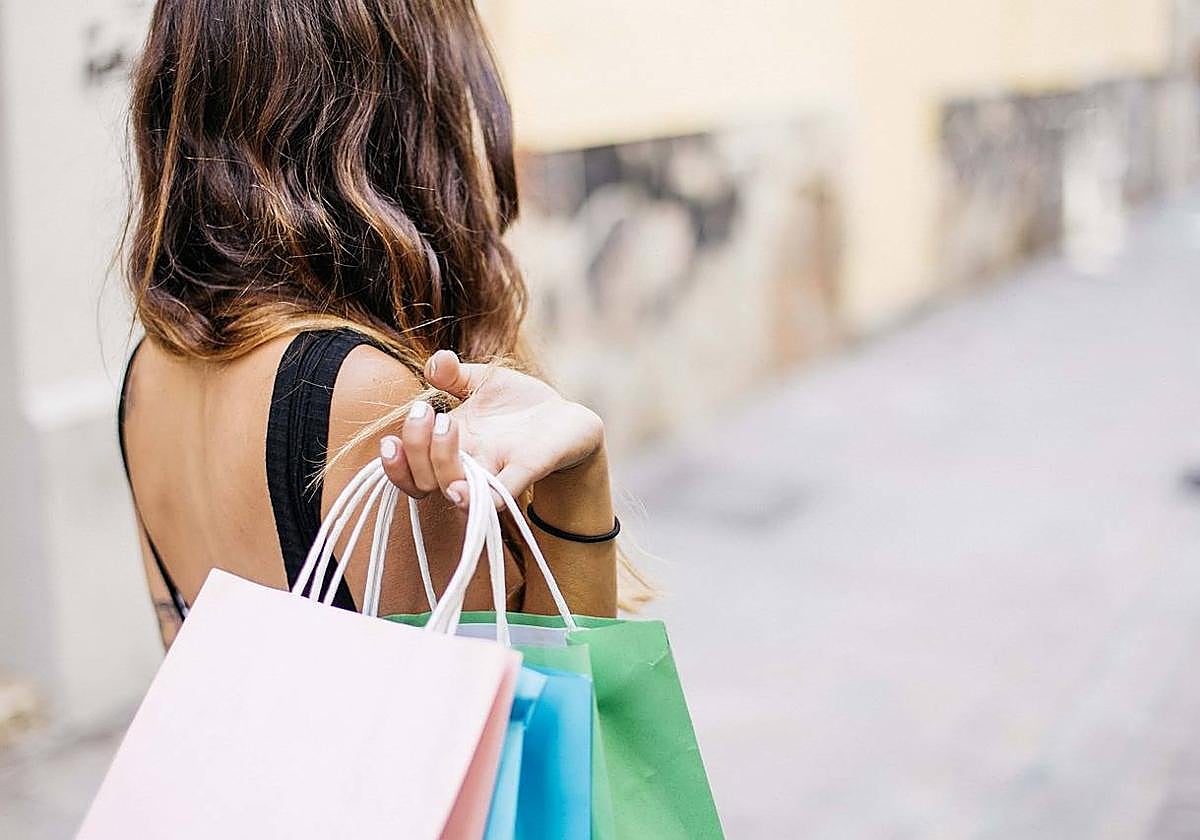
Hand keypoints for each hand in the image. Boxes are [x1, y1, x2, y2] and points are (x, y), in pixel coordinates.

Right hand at [379, 350, 604, 508]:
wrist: (567, 420)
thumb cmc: (520, 405)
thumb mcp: (484, 382)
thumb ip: (454, 374)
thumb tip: (434, 362)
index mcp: (451, 445)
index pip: (409, 469)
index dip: (393, 464)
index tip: (390, 441)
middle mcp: (468, 465)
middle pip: (424, 479)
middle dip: (416, 447)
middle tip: (428, 412)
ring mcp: (495, 471)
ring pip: (454, 488)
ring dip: (441, 461)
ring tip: (448, 425)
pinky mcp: (526, 471)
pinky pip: (499, 495)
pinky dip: (481, 497)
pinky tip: (464, 491)